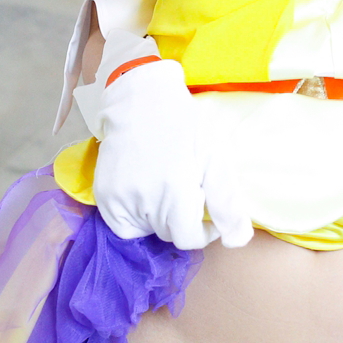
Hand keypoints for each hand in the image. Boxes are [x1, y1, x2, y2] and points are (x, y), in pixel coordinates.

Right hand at [93, 57, 252, 249]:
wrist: (141, 100)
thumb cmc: (185, 127)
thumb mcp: (215, 160)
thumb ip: (226, 204)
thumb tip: (239, 241)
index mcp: (176, 192)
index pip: (187, 239)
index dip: (203, 232)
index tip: (206, 215)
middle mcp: (144, 200)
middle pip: (166, 234)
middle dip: (180, 221)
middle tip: (184, 192)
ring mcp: (119, 198)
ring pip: (143, 231)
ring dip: (156, 220)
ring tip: (163, 191)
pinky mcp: (103, 194)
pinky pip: (120, 224)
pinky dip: (133, 217)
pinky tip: (143, 194)